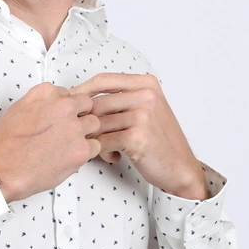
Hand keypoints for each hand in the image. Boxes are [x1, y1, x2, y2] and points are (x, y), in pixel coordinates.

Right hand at [0, 83, 101, 202]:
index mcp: (46, 93)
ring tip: (67, 146)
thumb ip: (41, 103)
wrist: (1, 170)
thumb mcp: (18, 109)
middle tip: (67, 132)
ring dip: (85, 134)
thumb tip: (52, 106)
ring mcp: (74, 127)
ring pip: (95, 124)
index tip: (60, 118)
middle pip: (87, 105)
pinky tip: (69, 157)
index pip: (70, 94)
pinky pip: (96, 146)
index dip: (67, 109)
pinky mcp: (81, 149)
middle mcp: (62, 106)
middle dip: (80, 117)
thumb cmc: (5, 145)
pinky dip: (86, 152)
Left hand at [69, 72, 207, 198]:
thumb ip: (120, 99)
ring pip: (97, 124)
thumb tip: (79, 97)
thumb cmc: (159, 141)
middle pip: (96, 103)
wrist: (180, 168)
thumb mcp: (145, 109)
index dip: (81, 91)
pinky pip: (103, 142)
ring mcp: (143, 115)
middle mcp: (146, 95)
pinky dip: (103, 152)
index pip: (103, 80)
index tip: (68, 103)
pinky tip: (113, 157)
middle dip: (86, 122)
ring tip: (105, 148)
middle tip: (86, 136)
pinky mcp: (137, 136)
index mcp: (146, 83)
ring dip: (95, 140)